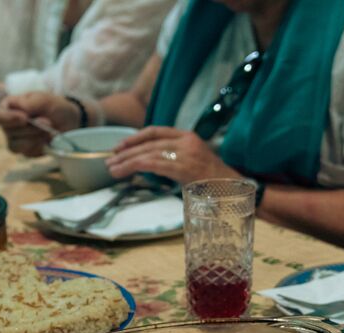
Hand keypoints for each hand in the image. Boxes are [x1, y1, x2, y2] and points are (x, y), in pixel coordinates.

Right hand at [0, 93, 81, 156]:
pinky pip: (26, 152)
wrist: (69, 122)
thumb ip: (31, 103)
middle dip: (30, 128)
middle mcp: (8, 124)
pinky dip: (38, 145)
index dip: (8, 117)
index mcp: (9, 107)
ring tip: (48, 129)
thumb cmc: (55, 107)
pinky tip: (47, 139)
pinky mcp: (24, 150)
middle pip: (7, 131)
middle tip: (46, 121)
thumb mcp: (45, 99)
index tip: (25, 118)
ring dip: (35, 137)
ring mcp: (15, 139)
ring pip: (15, 144)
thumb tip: (21, 111)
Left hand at [107, 127, 239, 184]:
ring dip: (127, 161)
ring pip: (148, 153)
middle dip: (126, 151)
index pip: (156, 131)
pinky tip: (124, 172)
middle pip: (149, 142)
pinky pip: (153, 164)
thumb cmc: (213, 182)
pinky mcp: (183, 167)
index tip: (120, 146)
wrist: (233, 189)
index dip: (135, 137)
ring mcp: (186, 153)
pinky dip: (136, 167)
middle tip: (110, 160)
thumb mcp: (194, 163)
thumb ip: (175, 158)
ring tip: (112, 169)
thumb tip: (150, 163)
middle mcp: (186, 141)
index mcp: (188, 136)